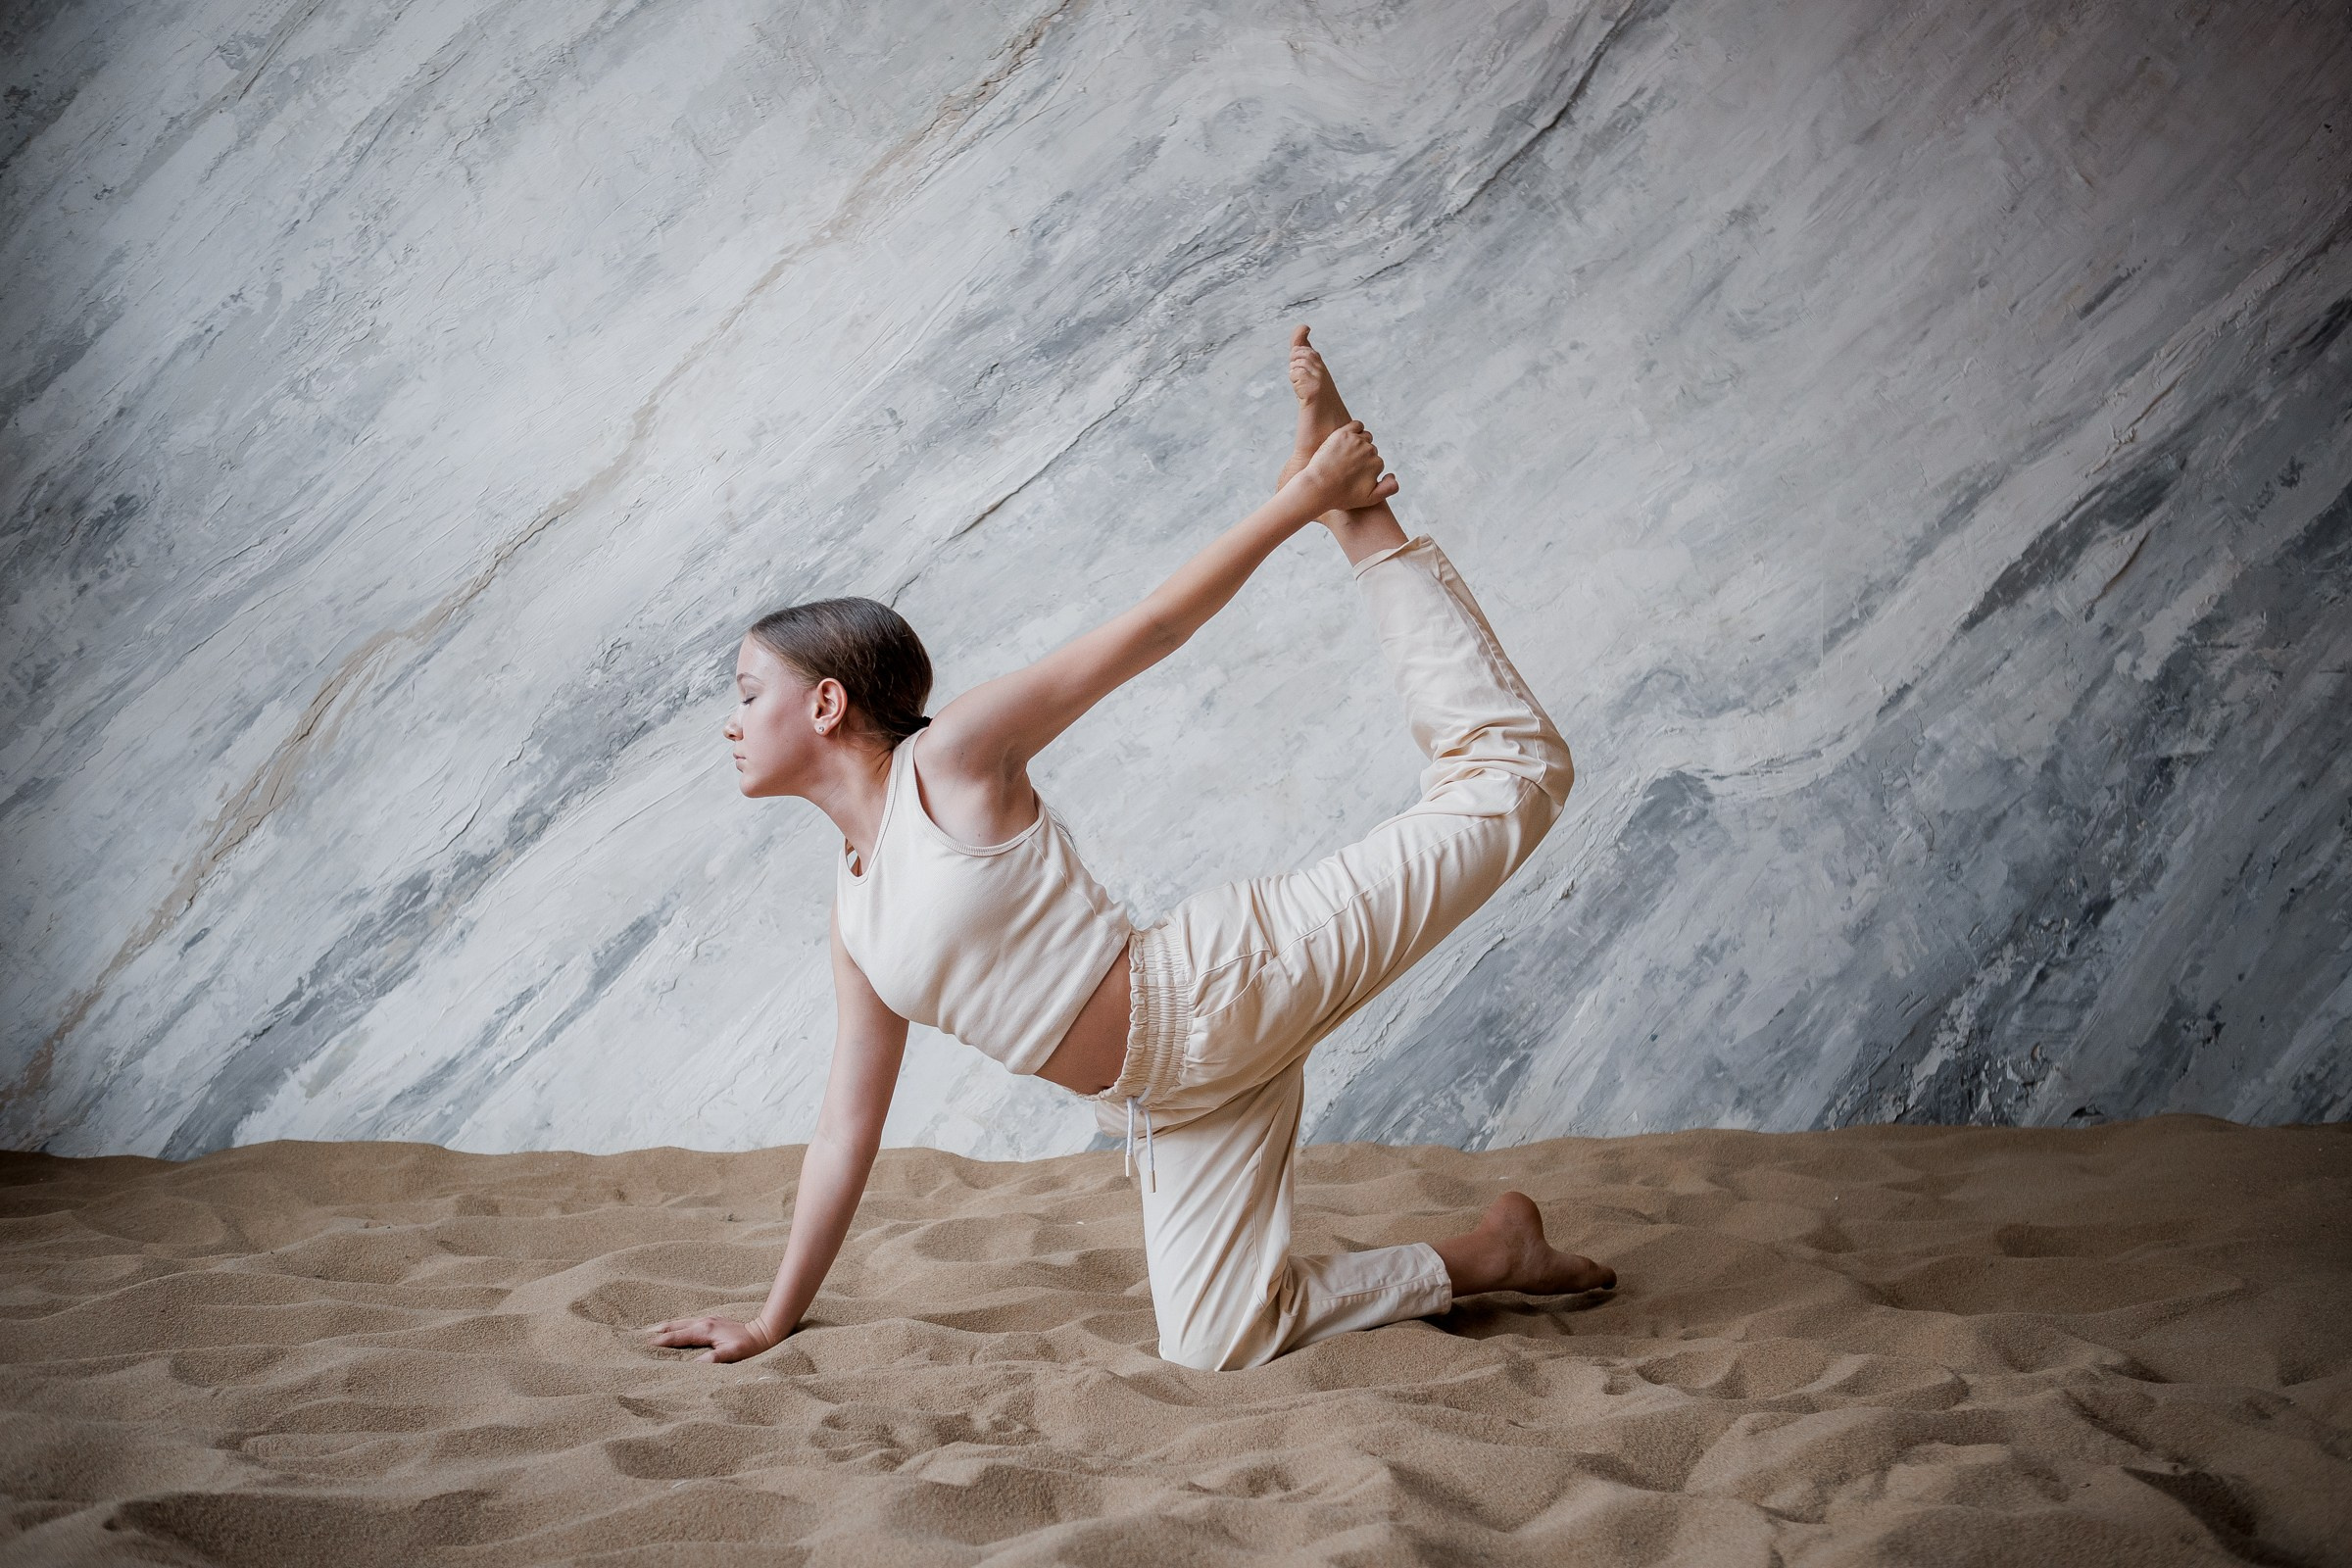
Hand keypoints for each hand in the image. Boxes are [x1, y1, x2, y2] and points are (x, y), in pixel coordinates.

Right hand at [644, 1313, 779, 1362]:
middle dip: (658, 1330)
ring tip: (650, 1331)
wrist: (763, 1333)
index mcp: (704, 1330)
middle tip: (639, 1335)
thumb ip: (713, 1359)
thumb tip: (694, 1365)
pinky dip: (677, 1326)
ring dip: (665, 1326)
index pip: (677, 1337)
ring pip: (681, 1322)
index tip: (644, 1344)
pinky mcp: (712, 1320)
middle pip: (675, 1325)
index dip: (661, 1341)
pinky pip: (688, 1322)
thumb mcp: (731, 1354)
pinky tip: (674, 1329)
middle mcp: (703, 1322)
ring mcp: (707, 1319)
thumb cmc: (748, 1346)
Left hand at [1292, 420, 1399, 513]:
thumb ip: (1388, 489)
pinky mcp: (1342, 433)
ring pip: (1364, 437)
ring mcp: (1356, 440)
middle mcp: (1369, 450)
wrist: (1317, 488)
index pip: (1376, 461)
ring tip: (1344, 455)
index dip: (1366, 469)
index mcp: (1377, 464)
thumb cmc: (1341, 496)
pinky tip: (1347, 439)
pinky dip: (1355, 430)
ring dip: (1358, 443)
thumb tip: (1393, 475)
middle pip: (1370, 449)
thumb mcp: (1369, 499)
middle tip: (1346, 466)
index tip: (1353, 475)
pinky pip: (1356, 425)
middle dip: (1362, 456)